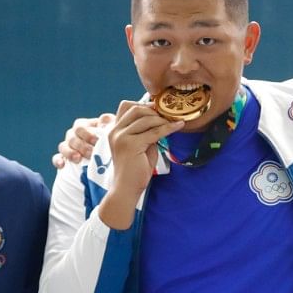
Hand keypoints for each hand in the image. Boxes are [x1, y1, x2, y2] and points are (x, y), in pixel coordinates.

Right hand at [52, 113, 112, 168]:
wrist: (112, 157)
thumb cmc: (113, 141)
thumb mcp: (113, 130)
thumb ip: (109, 123)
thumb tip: (103, 121)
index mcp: (85, 126)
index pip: (80, 127)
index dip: (87, 134)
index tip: (96, 141)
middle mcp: (74, 134)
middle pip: (71, 137)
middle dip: (81, 145)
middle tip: (91, 154)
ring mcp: (68, 146)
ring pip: (63, 146)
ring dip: (69, 152)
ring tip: (78, 159)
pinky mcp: (64, 158)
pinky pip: (57, 158)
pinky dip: (58, 160)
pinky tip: (62, 165)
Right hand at [97, 101, 183, 228]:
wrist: (126, 188)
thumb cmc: (135, 170)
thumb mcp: (139, 145)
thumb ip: (145, 132)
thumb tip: (161, 120)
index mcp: (114, 130)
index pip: (126, 106)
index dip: (143, 104)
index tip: (158, 108)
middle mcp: (115, 131)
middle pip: (136, 109)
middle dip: (154, 110)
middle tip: (168, 116)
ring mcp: (122, 137)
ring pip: (146, 119)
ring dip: (163, 120)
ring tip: (174, 123)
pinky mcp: (131, 144)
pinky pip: (154, 132)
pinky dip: (168, 128)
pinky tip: (178, 126)